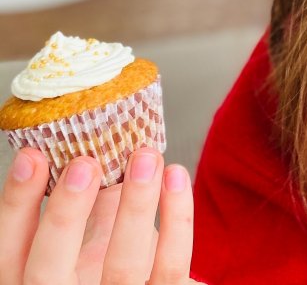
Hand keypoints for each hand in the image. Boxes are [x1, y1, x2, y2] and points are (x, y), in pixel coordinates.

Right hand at [0, 146, 202, 284]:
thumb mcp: (93, 247)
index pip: (10, 253)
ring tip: (146, 158)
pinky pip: (170, 266)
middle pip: (48, 270)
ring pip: (122, 267)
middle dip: (64, 215)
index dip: (16, 206)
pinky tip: (176, 177)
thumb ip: (92, 210)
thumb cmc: (118, 270)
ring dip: (134, 206)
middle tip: (84, 165)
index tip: (32, 157)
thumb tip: (100, 148)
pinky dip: (177, 220)